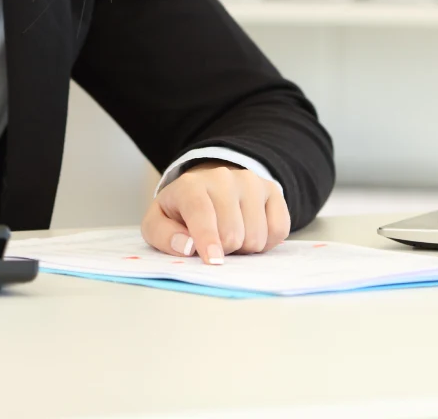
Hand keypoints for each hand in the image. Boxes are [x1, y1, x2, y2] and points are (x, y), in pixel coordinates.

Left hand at [140, 160, 289, 264]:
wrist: (207, 188)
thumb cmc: (181, 212)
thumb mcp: (158, 223)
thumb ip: (163, 235)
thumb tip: (188, 247)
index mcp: (191, 185)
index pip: (201, 212)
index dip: (207, 238)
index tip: (213, 260)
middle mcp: (223, 178)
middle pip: (233, 233)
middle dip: (224, 249)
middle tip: (214, 244)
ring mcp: (251, 182)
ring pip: (257, 235)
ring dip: (244, 248)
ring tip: (230, 236)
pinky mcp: (272, 190)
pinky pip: (280, 229)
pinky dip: (266, 242)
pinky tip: (250, 232)